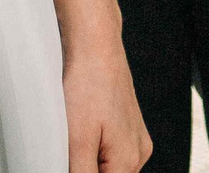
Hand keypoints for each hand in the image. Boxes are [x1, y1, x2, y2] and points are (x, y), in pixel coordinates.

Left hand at [63, 36, 149, 172]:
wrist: (96, 48)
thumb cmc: (89, 84)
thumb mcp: (78, 140)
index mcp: (129, 159)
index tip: (70, 162)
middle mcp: (139, 151)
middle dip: (85, 170)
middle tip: (68, 151)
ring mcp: (136, 138)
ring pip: (109, 168)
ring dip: (89, 163)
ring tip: (74, 139)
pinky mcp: (128, 127)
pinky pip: (111, 153)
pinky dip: (94, 151)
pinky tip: (82, 132)